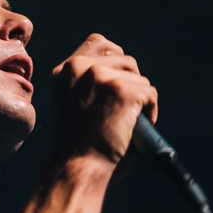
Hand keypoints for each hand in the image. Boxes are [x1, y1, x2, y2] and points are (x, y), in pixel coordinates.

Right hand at [50, 34, 157, 163]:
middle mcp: (78, 67)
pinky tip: (139, 125)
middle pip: (122, 57)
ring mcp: (100, 76)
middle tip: (127, 105)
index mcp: (62, 72)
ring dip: (139, 95)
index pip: (97, 44)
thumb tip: (116, 76)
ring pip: (137, 75)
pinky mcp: (122, 89)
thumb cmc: (75, 149)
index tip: (116, 81)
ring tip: (131, 118)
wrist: (77, 168)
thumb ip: (83, 86)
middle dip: (129, 80)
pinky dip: (150, 110)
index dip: (112, 61)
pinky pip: (149, 92)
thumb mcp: (68, 106)